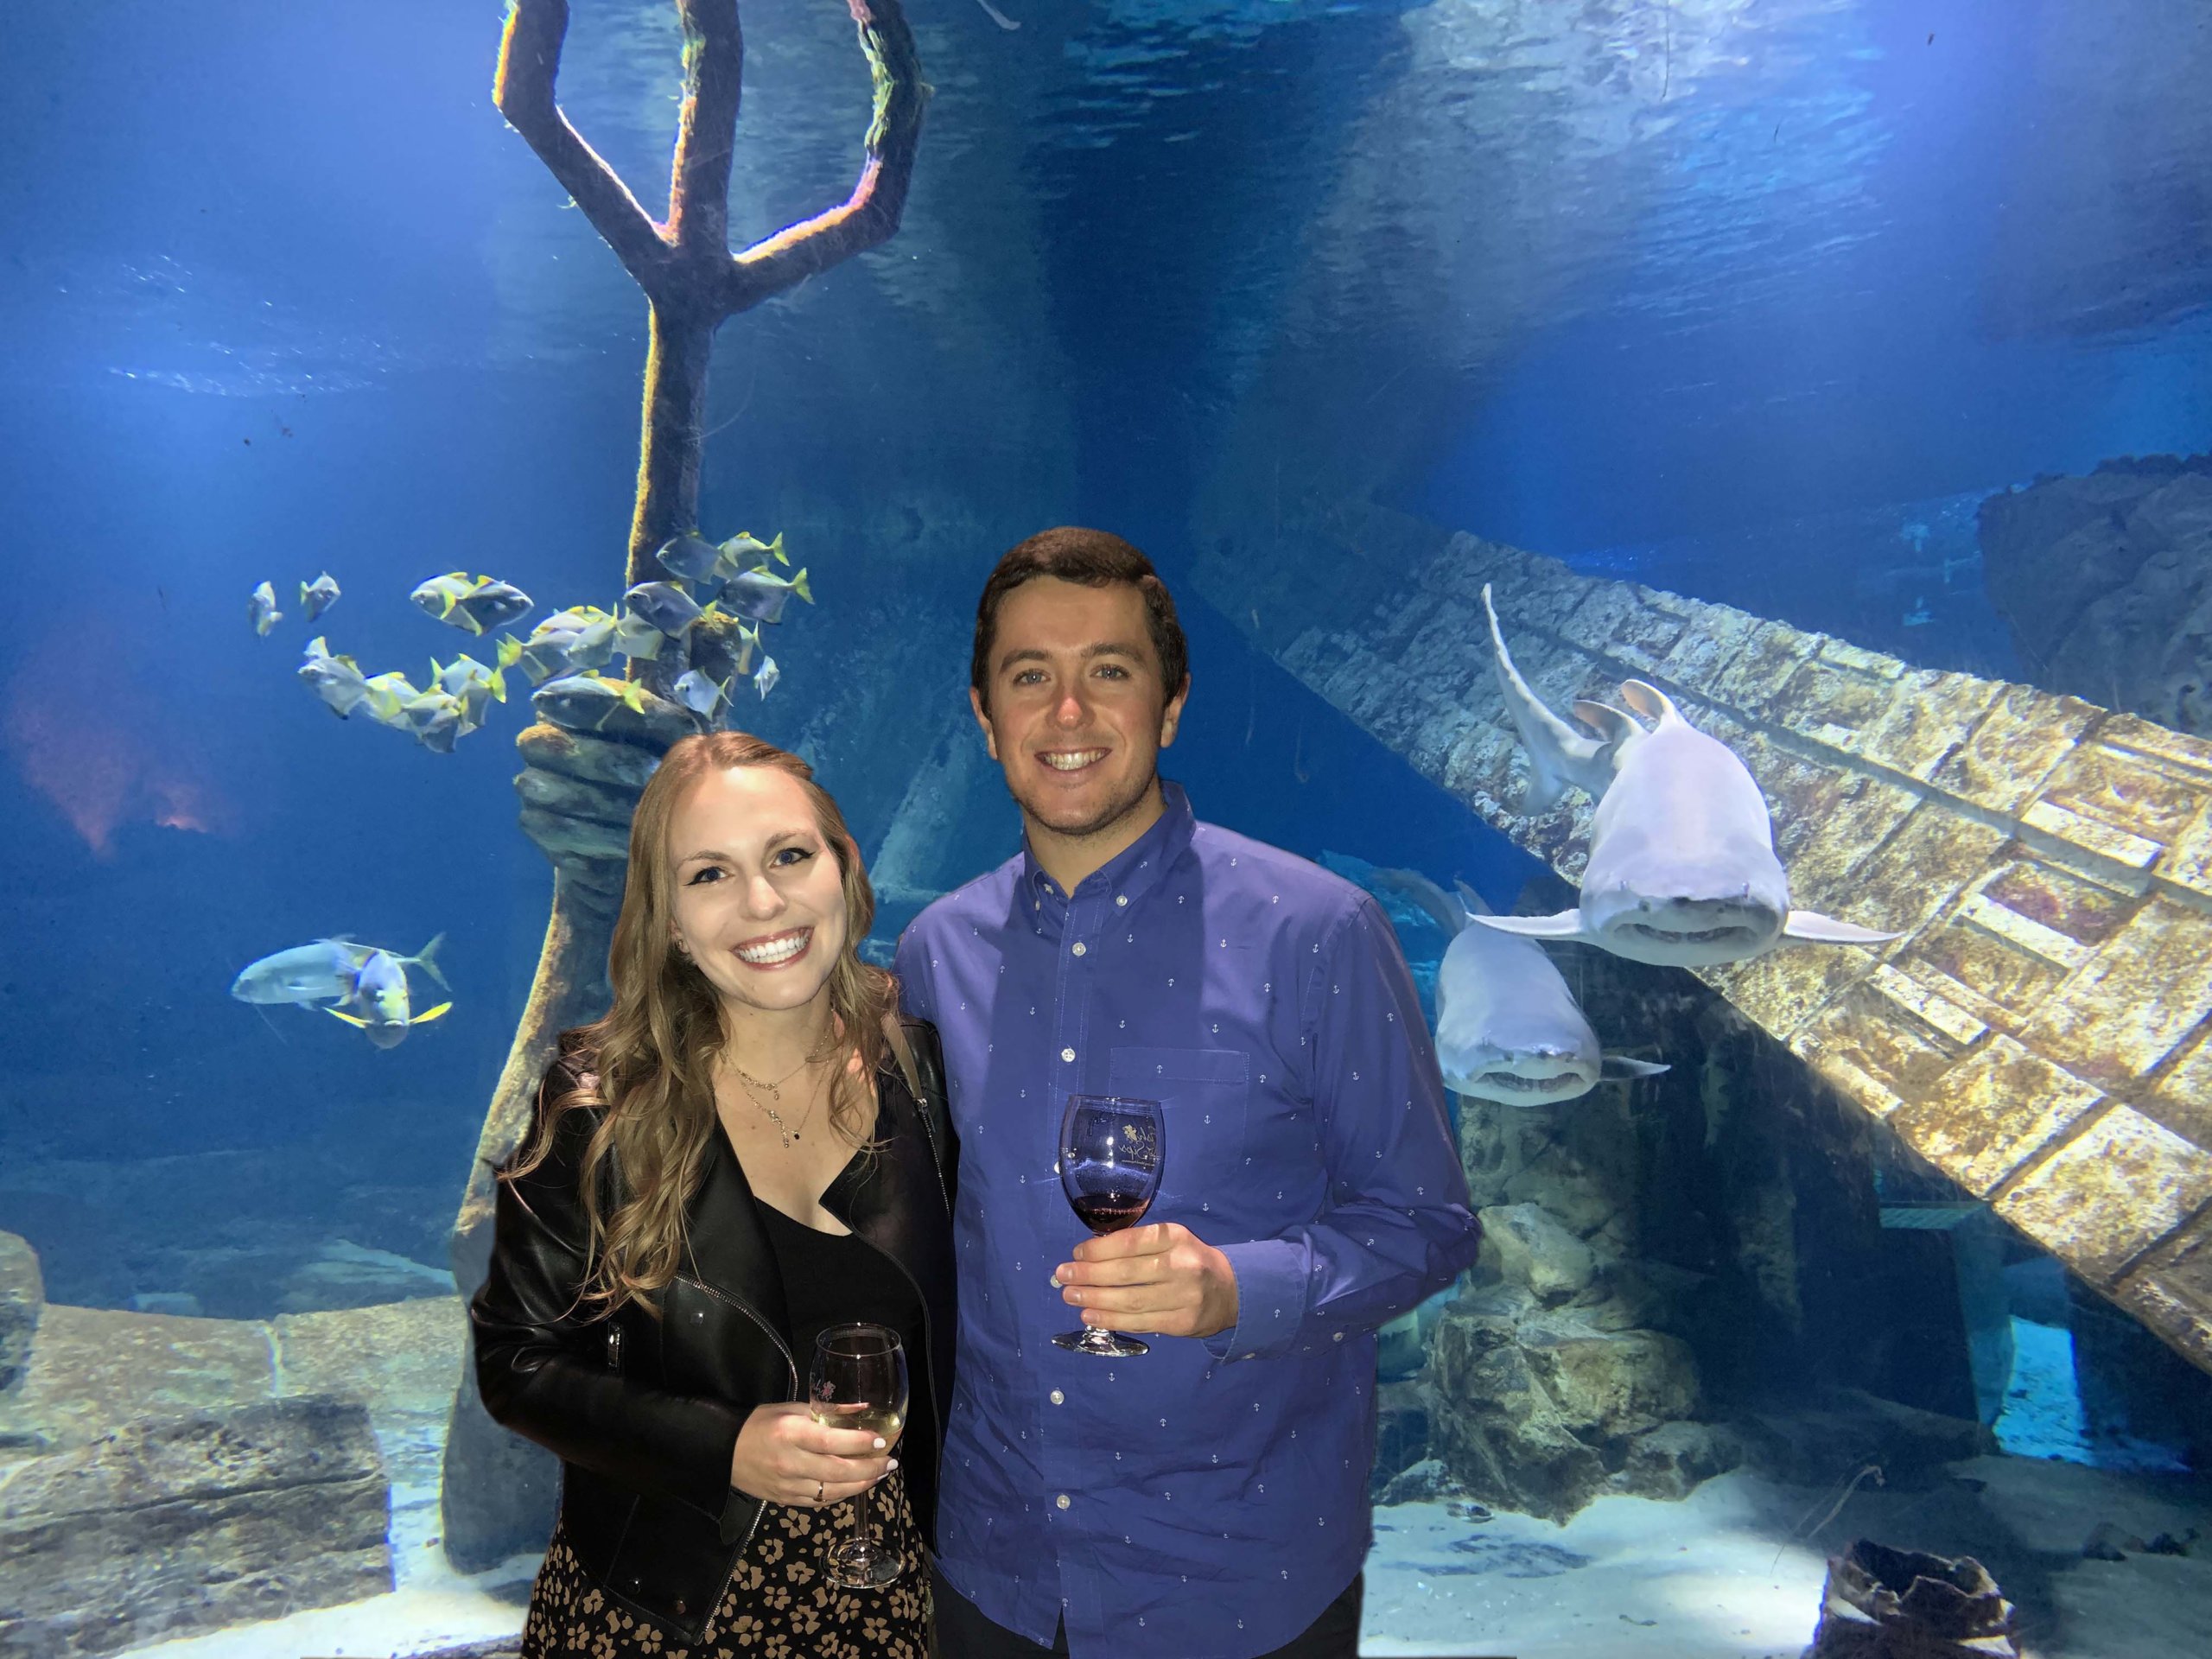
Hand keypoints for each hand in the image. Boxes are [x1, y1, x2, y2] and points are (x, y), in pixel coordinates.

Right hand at [728, 1401, 894, 1507]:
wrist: (724, 1451)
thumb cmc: (760, 1423)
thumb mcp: (793, 1408)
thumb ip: (828, 1411)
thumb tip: (863, 1409)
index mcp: (791, 1434)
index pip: (832, 1442)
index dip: (861, 1443)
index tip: (882, 1440)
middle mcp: (791, 1463)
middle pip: (838, 1471)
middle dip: (870, 1469)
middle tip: (891, 1463)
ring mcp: (788, 1486)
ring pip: (833, 1492)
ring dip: (861, 1485)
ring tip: (880, 1475)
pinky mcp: (786, 1501)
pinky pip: (820, 1502)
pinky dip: (841, 1495)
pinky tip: (855, 1486)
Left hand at [1055, 1222, 1238, 1339]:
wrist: (1230, 1292)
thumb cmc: (1189, 1260)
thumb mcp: (1171, 1241)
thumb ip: (1138, 1245)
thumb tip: (1089, 1255)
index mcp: (1176, 1237)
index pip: (1131, 1242)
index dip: (1099, 1249)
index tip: (1076, 1254)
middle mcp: (1182, 1265)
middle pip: (1127, 1272)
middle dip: (1089, 1275)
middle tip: (1063, 1276)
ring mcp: (1184, 1296)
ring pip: (1130, 1300)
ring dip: (1095, 1300)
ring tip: (1071, 1297)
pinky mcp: (1182, 1323)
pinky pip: (1140, 1322)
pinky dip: (1111, 1319)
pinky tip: (1090, 1316)